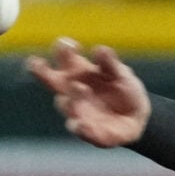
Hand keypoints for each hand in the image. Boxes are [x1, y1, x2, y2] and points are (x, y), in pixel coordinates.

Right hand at [25, 37, 148, 147]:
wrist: (137, 118)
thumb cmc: (124, 91)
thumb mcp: (122, 75)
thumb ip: (111, 64)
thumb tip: (100, 50)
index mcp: (79, 72)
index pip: (64, 59)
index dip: (61, 50)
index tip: (67, 44)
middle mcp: (72, 91)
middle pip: (52, 81)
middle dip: (42, 72)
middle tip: (37, 64)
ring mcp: (77, 111)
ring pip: (65, 105)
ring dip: (70, 98)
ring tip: (80, 88)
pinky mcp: (88, 131)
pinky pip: (80, 130)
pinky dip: (80, 128)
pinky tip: (82, 124)